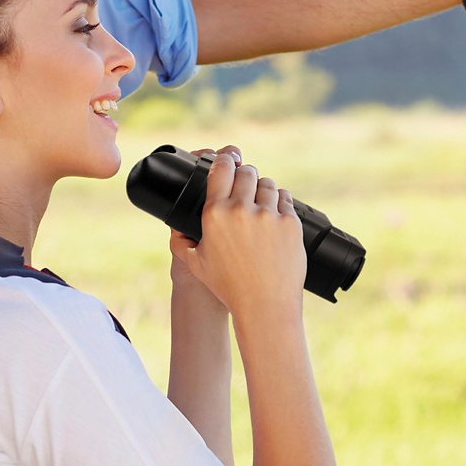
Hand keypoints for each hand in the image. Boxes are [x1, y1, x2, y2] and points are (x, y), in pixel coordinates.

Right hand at [173, 150, 304, 326]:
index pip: (220, 169)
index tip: (227, 159)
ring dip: (263, 189)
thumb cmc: (230, 288)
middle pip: (246, 172)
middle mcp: (241, 210)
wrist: (265, 306)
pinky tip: (275, 213)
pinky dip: (280, 203)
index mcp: (215, 214)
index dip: (224, 160)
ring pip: (267, 184)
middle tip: (246, 182)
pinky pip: (285, 199)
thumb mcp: (197, 266)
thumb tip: (176, 232)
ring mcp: (268, 215)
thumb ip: (182, 244)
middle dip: (245, 174)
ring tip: (261, 202)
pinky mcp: (290, 223)